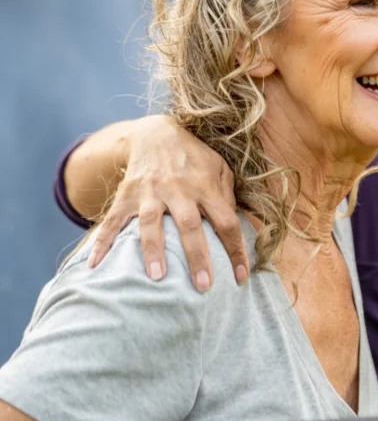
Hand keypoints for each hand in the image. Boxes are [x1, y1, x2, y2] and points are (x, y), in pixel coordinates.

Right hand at [87, 115, 246, 290]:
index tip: (240, 279)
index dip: (235, 250)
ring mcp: (150, 192)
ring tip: (158, 277)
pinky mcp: (127, 194)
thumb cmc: (195, 158)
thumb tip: (235, 228)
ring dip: (154, 250)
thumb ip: (228, 196)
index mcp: (206, 186)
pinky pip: (113, 220)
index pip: (226, 222)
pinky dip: (102, 242)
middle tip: (204, 286)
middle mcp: (179, 189)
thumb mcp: (220, 169)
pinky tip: (95, 264)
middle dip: (197, 256)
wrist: (156, 133)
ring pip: (152, 223)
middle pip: (190, 225)